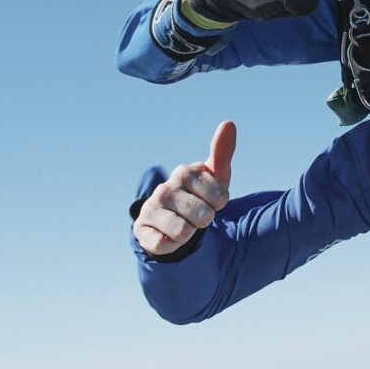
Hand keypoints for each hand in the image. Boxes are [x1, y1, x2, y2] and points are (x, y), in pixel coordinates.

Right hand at [134, 121, 236, 255]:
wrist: (173, 221)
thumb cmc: (199, 196)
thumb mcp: (215, 177)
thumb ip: (222, 153)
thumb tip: (228, 123)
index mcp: (185, 172)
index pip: (219, 197)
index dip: (220, 205)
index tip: (213, 201)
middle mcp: (165, 188)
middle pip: (203, 217)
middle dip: (204, 221)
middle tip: (196, 215)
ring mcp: (150, 208)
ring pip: (183, 232)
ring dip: (189, 234)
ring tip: (183, 225)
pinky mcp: (140, 230)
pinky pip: (162, 245)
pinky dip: (171, 245)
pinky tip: (167, 236)